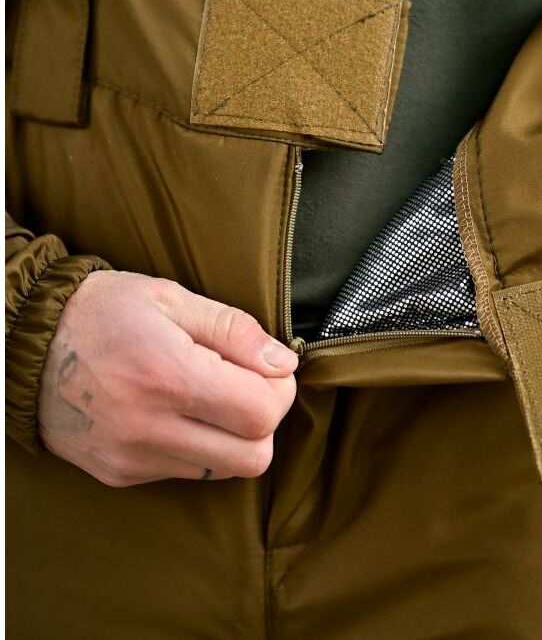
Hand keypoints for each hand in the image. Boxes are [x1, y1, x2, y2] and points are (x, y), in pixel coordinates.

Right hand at [38, 271, 298, 485]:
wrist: (25, 344)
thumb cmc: (103, 311)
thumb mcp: (171, 298)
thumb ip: (235, 329)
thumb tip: (283, 362)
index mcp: (168, 375)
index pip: (261, 412)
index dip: (280, 389)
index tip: (268, 367)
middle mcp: (150, 427)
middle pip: (253, 456)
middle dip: (264, 419)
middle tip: (245, 384)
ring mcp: (133, 457)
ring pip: (224, 471)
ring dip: (234, 437)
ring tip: (210, 396)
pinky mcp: (121, 473)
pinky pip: (186, 473)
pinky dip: (199, 447)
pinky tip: (178, 411)